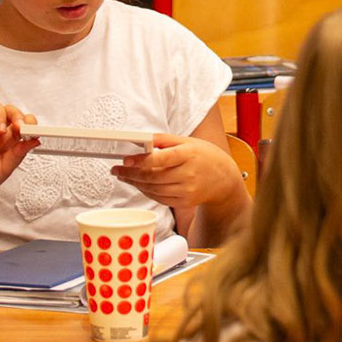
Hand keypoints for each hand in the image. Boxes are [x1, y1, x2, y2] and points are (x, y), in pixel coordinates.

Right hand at [0, 100, 38, 212]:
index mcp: (7, 140)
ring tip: (1, 130)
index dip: (28, 121)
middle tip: (19, 127)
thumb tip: (36, 140)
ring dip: (0, 114)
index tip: (32, 130)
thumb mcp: (5, 168)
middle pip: (8, 109)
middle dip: (16, 114)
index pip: (21, 121)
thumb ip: (19, 153)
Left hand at [112, 131, 243, 210]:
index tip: (125, 160)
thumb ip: (164, 140)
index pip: (161, 159)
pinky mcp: (184, 201)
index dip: (141, 161)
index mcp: (189, 154)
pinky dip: (146, 191)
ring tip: (124, 176)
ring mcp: (187, 190)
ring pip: (153, 189)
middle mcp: (188, 174)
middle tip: (116, 170)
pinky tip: (139, 184)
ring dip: (135, 183)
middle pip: (153, 176)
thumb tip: (142, 139)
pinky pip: (159, 198)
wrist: (224, 179)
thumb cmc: (204, 156)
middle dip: (130, 174)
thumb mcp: (188, 141)